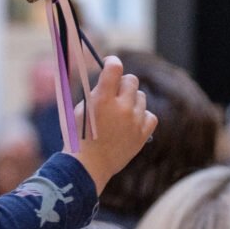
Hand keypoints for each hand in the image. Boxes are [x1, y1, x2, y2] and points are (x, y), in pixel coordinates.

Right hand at [69, 56, 157, 193]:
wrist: (88, 166)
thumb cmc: (79, 137)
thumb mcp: (80, 109)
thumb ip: (96, 91)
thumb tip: (107, 76)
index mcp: (102, 99)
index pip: (115, 68)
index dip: (113, 62)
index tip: (110, 63)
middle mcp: (121, 108)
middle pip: (131, 80)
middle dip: (122, 83)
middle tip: (113, 93)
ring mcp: (134, 121)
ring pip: (141, 97)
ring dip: (131, 100)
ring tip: (120, 113)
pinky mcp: (142, 134)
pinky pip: (150, 115)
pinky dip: (142, 116)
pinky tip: (131, 122)